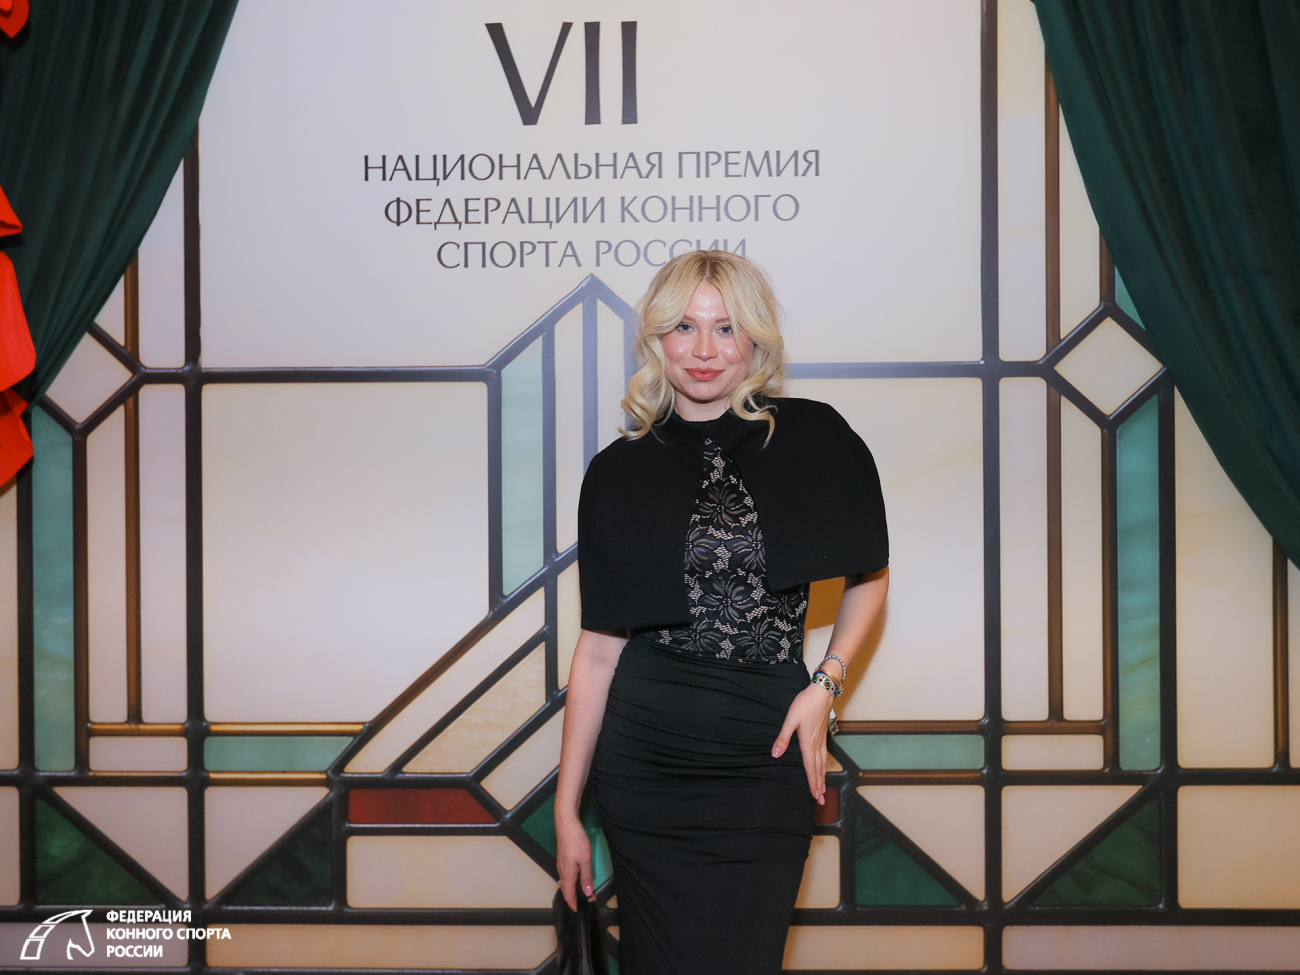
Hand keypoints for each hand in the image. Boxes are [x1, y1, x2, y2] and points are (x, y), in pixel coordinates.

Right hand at [555, 812, 595, 909]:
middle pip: (565, 889)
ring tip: (582, 892)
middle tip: (585, 901)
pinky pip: (565, 874)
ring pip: (564, 882)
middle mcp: (561, 870)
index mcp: (567, 874)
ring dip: (572, 889)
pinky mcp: (562, 857)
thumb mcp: (585, 860)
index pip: (568, 894)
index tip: (579, 910)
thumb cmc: (576, 841)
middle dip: (573, 898)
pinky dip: (570, 881)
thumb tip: (588, 893)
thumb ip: (586, 877)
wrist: (567, 824)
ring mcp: (561, 863)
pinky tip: (576, 878)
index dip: (573, 904)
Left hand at [771, 684, 833, 803]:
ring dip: (823, 777)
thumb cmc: (805, 704)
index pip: (809, 766)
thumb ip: (783, 738)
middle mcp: (816, 744)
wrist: (822, 692)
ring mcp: (822, 739)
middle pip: (818, 768)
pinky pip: (825, 755)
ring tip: (824, 789)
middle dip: (819, 784)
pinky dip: (824, 766)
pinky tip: (823, 768)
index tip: (815, 795)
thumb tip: (775, 754)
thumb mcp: (790, 719)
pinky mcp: (823, 735)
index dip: (812, 781)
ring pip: (823, 763)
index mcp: (807, 741)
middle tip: (821, 800)